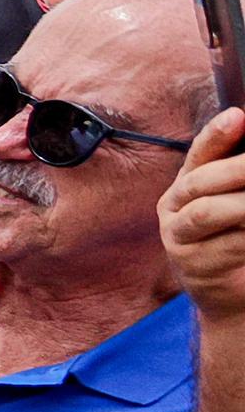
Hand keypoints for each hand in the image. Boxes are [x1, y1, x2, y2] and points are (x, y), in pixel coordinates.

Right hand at [163, 108, 244, 318]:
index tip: (239, 116)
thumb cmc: (235, 239)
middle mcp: (173, 209)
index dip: (216, 135)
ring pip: (209, 212)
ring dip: (242, 204)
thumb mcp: (233, 203)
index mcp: (185, 186)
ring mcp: (178, 239)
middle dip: (237, 169)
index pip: (199, 154)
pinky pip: (228, 245)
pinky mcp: (194, 266)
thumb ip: (235, 178)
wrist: (228, 294)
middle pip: (201, 182)